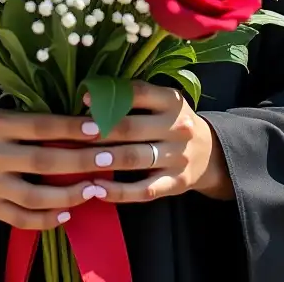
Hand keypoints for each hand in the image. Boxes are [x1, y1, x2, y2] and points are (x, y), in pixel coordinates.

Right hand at [0, 109, 105, 229]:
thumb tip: (79, 123)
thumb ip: (32, 121)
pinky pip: (21, 219)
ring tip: (94, 189)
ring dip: (68, 194)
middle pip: (42, 161)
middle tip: (109, 159)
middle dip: (80, 161)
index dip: (69, 128)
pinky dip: (46, 219)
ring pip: (34, 196)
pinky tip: (67, 214)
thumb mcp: (1, 115)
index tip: (98, 129)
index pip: (39, 126)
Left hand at [85, 81, 234, 202]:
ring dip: (105, 159)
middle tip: (74, 134)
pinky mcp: (176, 183)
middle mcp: (177, 127)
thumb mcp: (162, 102)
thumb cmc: (171, 123)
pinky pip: (144, 190)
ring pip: (135, 158)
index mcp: (172, 101)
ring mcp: (178, 157)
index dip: (109, 97)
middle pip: (131, 128)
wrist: (209, 153)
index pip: (138, 93)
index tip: (84, 101)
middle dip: (101, 131)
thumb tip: (88, 97)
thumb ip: (134, 97)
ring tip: (81, 160)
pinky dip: (119, 191)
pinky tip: (97, 189)